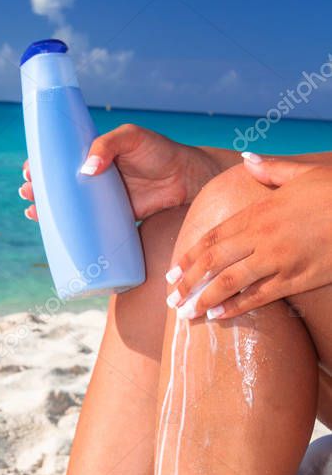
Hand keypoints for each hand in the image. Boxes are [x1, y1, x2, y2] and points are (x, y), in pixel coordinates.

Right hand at [18, 123, 237, 221]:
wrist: (186, 180)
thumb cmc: (160, 152)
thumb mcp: (131, 138)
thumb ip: (108, 145)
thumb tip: (85, 170)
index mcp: (94, 156)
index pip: (60, 158)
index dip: (41, 164)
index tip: (28, 170)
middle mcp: (93, 179)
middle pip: (57, 185)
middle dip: (37, 189)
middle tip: (26, 192)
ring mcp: (101, 202)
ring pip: (67, 208)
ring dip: (45, 211)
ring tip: (31, 212)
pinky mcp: (112, 221)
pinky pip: (85, 228)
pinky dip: (68, 233)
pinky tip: (53, 235)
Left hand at [166, 155, 331, 319]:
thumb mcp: (305, 173)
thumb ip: (272, 169)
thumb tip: (248, 158)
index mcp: (260, 211)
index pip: (213, 237)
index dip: (189, 256)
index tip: (171, 271)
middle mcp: (264, 236)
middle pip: (214, 262)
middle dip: (188, 282)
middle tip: (169, 299)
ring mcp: (279, 259)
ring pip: (230, 283)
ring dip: (204, 299)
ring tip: (186, 314)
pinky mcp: (298, 279)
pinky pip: (260, 296)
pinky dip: (236, 307)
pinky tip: (218, 316)